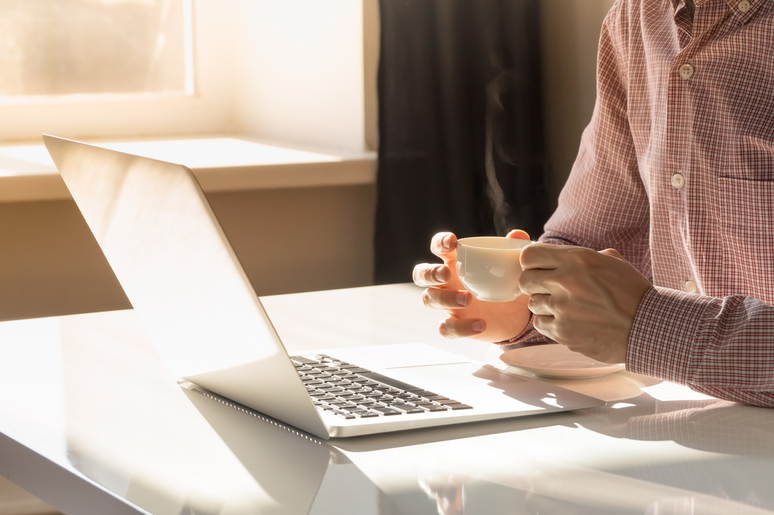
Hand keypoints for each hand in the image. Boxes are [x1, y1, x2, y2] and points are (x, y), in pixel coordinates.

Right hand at [412, 231, 531, 341]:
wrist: (518, 314)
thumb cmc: (508, 282)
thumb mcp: (515, 266)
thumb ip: (514, 249)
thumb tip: (518, 235)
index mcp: (456, 262)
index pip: (438, 247)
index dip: (440, 242)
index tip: (452, 242)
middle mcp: (447, 282)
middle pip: (421, 274)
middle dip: (429, 272)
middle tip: (446, 274)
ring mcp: (449, 304)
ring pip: (428, 299)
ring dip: (444, 298)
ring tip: (467, 299)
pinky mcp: (456, 325)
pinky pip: (446, 328)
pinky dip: (460, 328)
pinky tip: (480, 325)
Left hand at [518, 244, 651, 362]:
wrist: (648, 327)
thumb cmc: (632, 293)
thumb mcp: (611, 261)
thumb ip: (580, 257)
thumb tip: (555, 257)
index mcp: (577, 259)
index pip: (529, 256)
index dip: (531, 263)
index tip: (538, 268)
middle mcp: (566, 281)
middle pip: (525, 280)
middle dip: (534, 285)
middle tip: (550, 289)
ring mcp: (563, 308)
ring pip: (532, 304)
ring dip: (545, 306)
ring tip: (567, 308)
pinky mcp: (563, 332)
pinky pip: (541, 324)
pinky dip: (551, 324)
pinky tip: (570, 322)